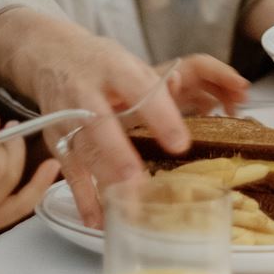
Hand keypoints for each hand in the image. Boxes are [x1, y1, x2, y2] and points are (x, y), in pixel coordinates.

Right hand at [0, 9, 247, 223]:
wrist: (50, 54)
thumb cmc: (102, 63)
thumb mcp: (132, 65)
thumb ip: (164, 88)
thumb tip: (222, 95)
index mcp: (115, 67)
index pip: (139, 87)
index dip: (159, 116)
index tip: (180, 143)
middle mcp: (87, 90)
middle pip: (100, 124)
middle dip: (118, 154)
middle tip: (138, 181)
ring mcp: (66, 116)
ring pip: (83, 151)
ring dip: (103, 180)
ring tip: (125, 207)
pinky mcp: (55, 138)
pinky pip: (70, 169)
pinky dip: (84, 197)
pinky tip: (99, 218)